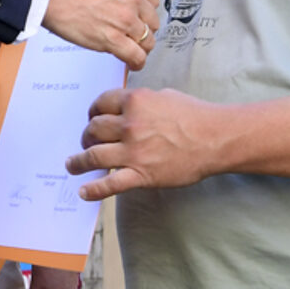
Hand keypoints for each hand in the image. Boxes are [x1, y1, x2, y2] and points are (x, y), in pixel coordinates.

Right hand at [42, 0, 159, 67]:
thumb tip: (117, 0)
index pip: (152, 3)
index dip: (145, 15)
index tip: (140, 21)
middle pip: (152, 23)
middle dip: (143, 31)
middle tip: (134, 37)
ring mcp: (125, 19)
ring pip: (147, 41)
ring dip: (140, 48)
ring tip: (133, 52)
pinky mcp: (113, 38)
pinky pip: (136, 56)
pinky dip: (137, 63)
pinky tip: (132, 64)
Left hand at [65, 86, 221, 199]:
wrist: (216, 138)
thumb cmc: (195, 115)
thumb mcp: (164, 96)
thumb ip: (142, 102)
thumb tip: (129, 106)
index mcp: (135, 102)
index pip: (101, 104)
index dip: (92, 111)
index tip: (91, 118)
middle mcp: (130, 125)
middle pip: (94, 129)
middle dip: (86, 136)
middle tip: (85, 141)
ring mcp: (134, 151)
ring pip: (94, 155)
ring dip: (79, 161)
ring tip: (72, 165)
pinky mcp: (142, 174)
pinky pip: (110, 183)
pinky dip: (94, 189)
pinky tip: (84, 192)